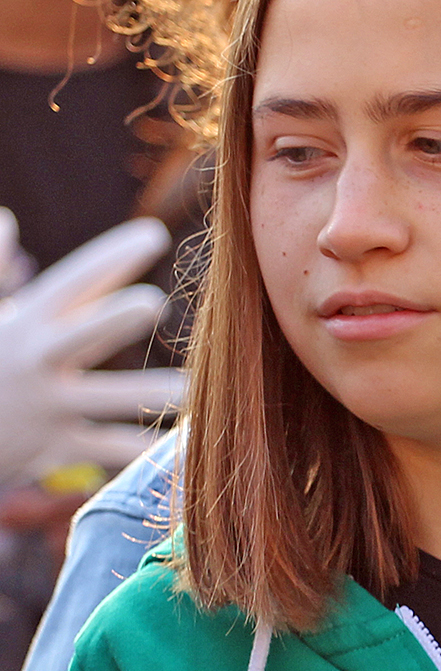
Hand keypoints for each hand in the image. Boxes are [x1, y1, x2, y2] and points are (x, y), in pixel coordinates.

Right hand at [0, 209, 186, 487]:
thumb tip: (6, 219)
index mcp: (25, 322)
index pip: (72, 283)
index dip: (111, 258)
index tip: (154, 235)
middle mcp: (37, 361)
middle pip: (81, 336)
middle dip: (113, 320)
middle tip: (155, 301)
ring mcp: (48, 405)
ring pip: (106, 399)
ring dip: (148, 394)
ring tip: (192, 388)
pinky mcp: (55, 445)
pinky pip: (106, 448)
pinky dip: (144, 450)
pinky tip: (187, 446)